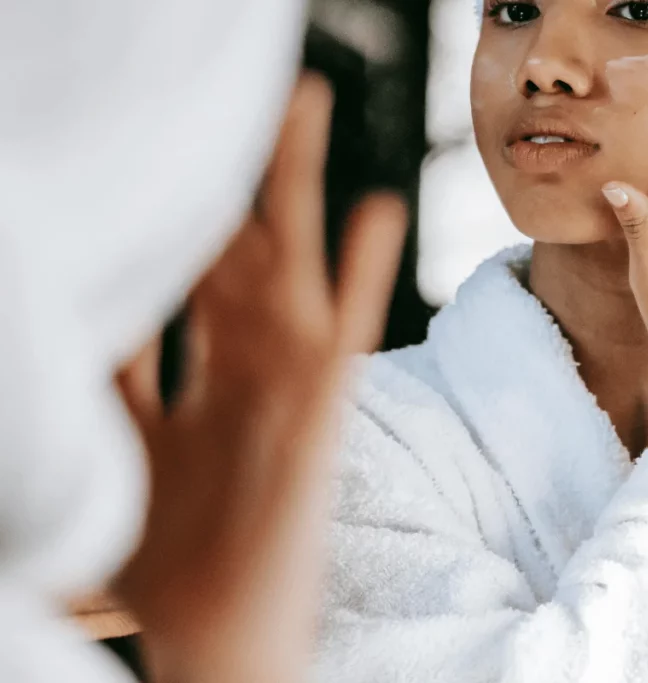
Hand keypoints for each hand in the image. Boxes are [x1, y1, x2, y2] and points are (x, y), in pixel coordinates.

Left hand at [113, 73, 405, 681]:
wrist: (222, 646)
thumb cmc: (168, 571)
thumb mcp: (114, 464)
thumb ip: (103, 390)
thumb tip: (70, 314)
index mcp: (196, 385)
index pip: (179, 279)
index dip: (169, 216)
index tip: (162, 155)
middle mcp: (240, 376)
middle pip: (231, 253)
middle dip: (230, 175)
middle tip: (231, 99)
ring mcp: (284, 393)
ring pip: (285, 270)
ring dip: (291, 187)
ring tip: (297, 102)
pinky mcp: (319, 422)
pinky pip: (347, 338)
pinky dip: (365, 276)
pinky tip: (378, 211)